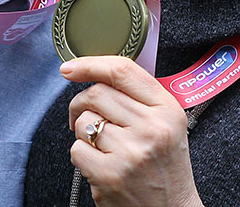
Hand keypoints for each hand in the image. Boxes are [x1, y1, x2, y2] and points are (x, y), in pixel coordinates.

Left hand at [64, 56, 201, 206]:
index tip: (70, 67)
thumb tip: (97, 72)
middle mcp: (151, 128)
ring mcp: (130, 152)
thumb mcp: (168, 124)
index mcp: (167, 109)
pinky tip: (99, 163)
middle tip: (83, 115)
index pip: (123, 71)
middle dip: (81, 103)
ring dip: (83, 132)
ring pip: (84, 121)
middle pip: (97, 93)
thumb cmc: (166, 167)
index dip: (90, 64)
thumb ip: (140, 97)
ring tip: (101, 146)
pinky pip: (76, 149)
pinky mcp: (110, 175)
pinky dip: (82, 155)